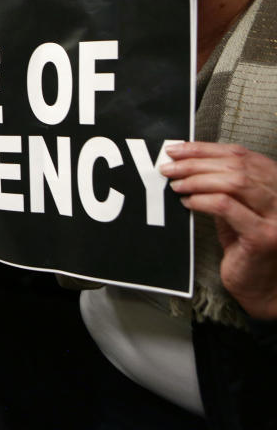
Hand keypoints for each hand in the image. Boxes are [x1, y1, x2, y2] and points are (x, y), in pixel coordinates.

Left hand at [161, 141, 276, 319]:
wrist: (262, 284)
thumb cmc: (245, 244)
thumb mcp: (236, 207)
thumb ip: (222, 184)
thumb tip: (185, 161)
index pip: (241, 154)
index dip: (205, 149)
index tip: (176, 149)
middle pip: (236, 166)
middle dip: (196, 163)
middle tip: (168, 167)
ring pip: (234, 183)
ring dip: (197, 180)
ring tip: (175, 184)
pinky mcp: (264, 236)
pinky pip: (227, 207)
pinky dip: (203, 200)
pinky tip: (188, 202)